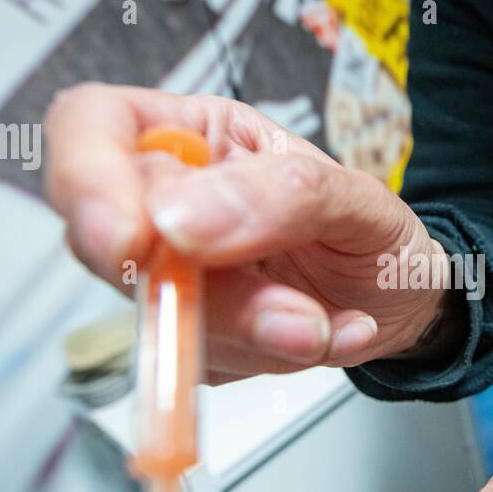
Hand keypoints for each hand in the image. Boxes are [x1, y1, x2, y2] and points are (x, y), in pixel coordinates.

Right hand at [46, 84, 447, 380]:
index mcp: (195, 134)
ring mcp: (172, 275)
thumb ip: (277, 195)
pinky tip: (316, 333)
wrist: (406, 302)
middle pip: (114, 242)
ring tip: (322, 321)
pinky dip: (268, 358)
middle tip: (294, 311)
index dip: (86, 180)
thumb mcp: (355, 197)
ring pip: (161, 317)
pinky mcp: (189, 339)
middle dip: (210, 294)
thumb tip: (180, 220)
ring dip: (253, 332)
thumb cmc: (375, 233)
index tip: (131, 243)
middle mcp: (169, 200)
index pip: (89, 127)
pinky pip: (201, 364)